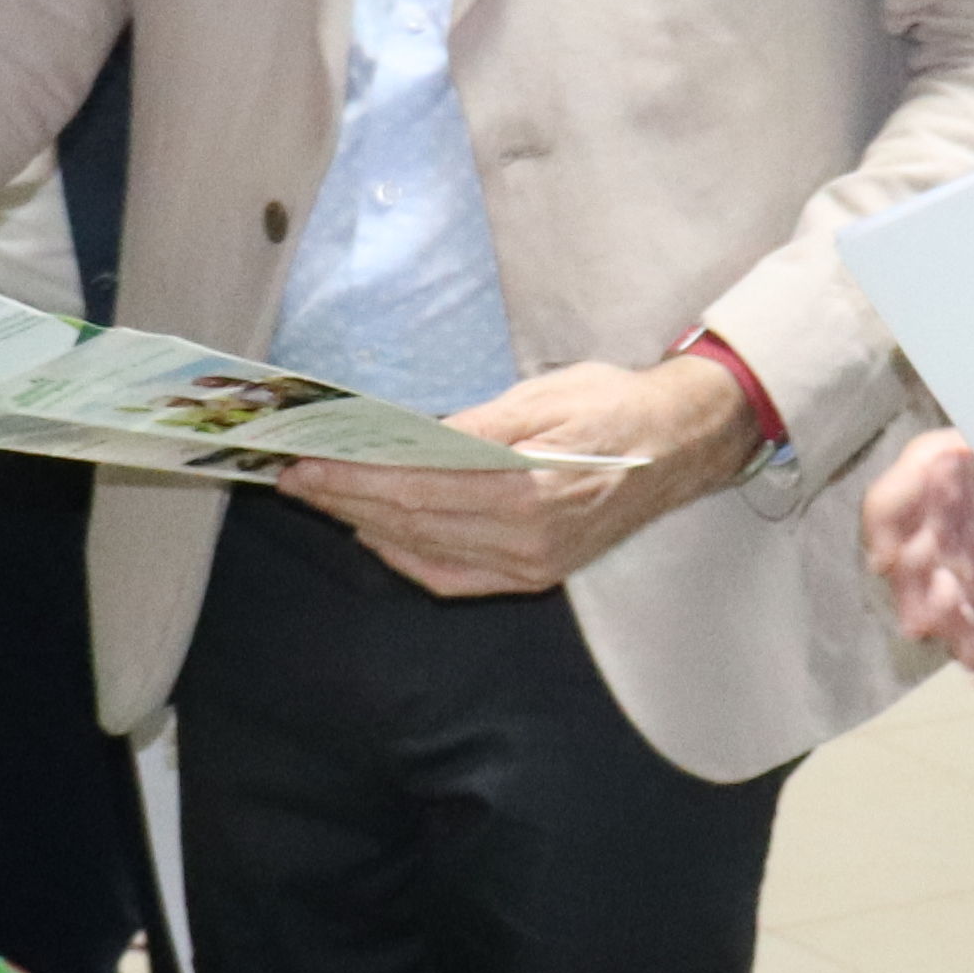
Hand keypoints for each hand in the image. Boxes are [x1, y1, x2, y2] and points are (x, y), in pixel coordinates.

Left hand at [278, 353, 752, 598]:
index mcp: (531, 487)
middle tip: (292, 478)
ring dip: (364, 525)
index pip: (418, 486)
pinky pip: (452, 577)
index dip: (355, 477)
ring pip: (424, 551)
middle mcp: (529, 538)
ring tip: (321, 499)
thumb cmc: (614, 406)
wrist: (681, 447)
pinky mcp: (536, 576)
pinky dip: (406, 558)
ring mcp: (532, 564)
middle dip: (344, 500)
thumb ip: (475, 426)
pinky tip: (375, 534)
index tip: (306, 462)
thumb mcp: (545, 395)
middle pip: (412, 522)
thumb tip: (406, 439)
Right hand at [862, 426, 973, 679]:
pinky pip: (963, 621)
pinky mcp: (969, 584)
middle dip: (915, 593)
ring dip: (945, 624)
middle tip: (928, 620)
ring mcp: (943, 555)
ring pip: (931, 598)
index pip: (887, 503)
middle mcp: (924, 517)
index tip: (887, 561)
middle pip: (907, 563)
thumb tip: (969, 455)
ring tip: (966, 650)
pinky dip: (971, 648)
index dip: (881, 532)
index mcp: (929, 469)